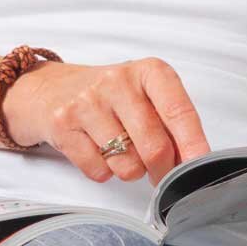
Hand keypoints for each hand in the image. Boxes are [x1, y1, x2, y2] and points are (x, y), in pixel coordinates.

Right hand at [3, 58, 209, 184]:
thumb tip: (192, 161)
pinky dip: (103, 171)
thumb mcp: (143, 95)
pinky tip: (97, 151)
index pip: (178, 110)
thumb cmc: (108, 96)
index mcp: (147, 71)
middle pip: (154, 146)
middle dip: (162, 171)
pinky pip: (98, 170)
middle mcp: (117, 81)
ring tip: (121, 153)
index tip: (199, 166)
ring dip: (130, 171)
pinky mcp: (64, 124)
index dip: (192, 144)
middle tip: (159, 173)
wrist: (47, 89)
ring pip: (127, 165)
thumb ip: (170, 123)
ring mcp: (88, 102)